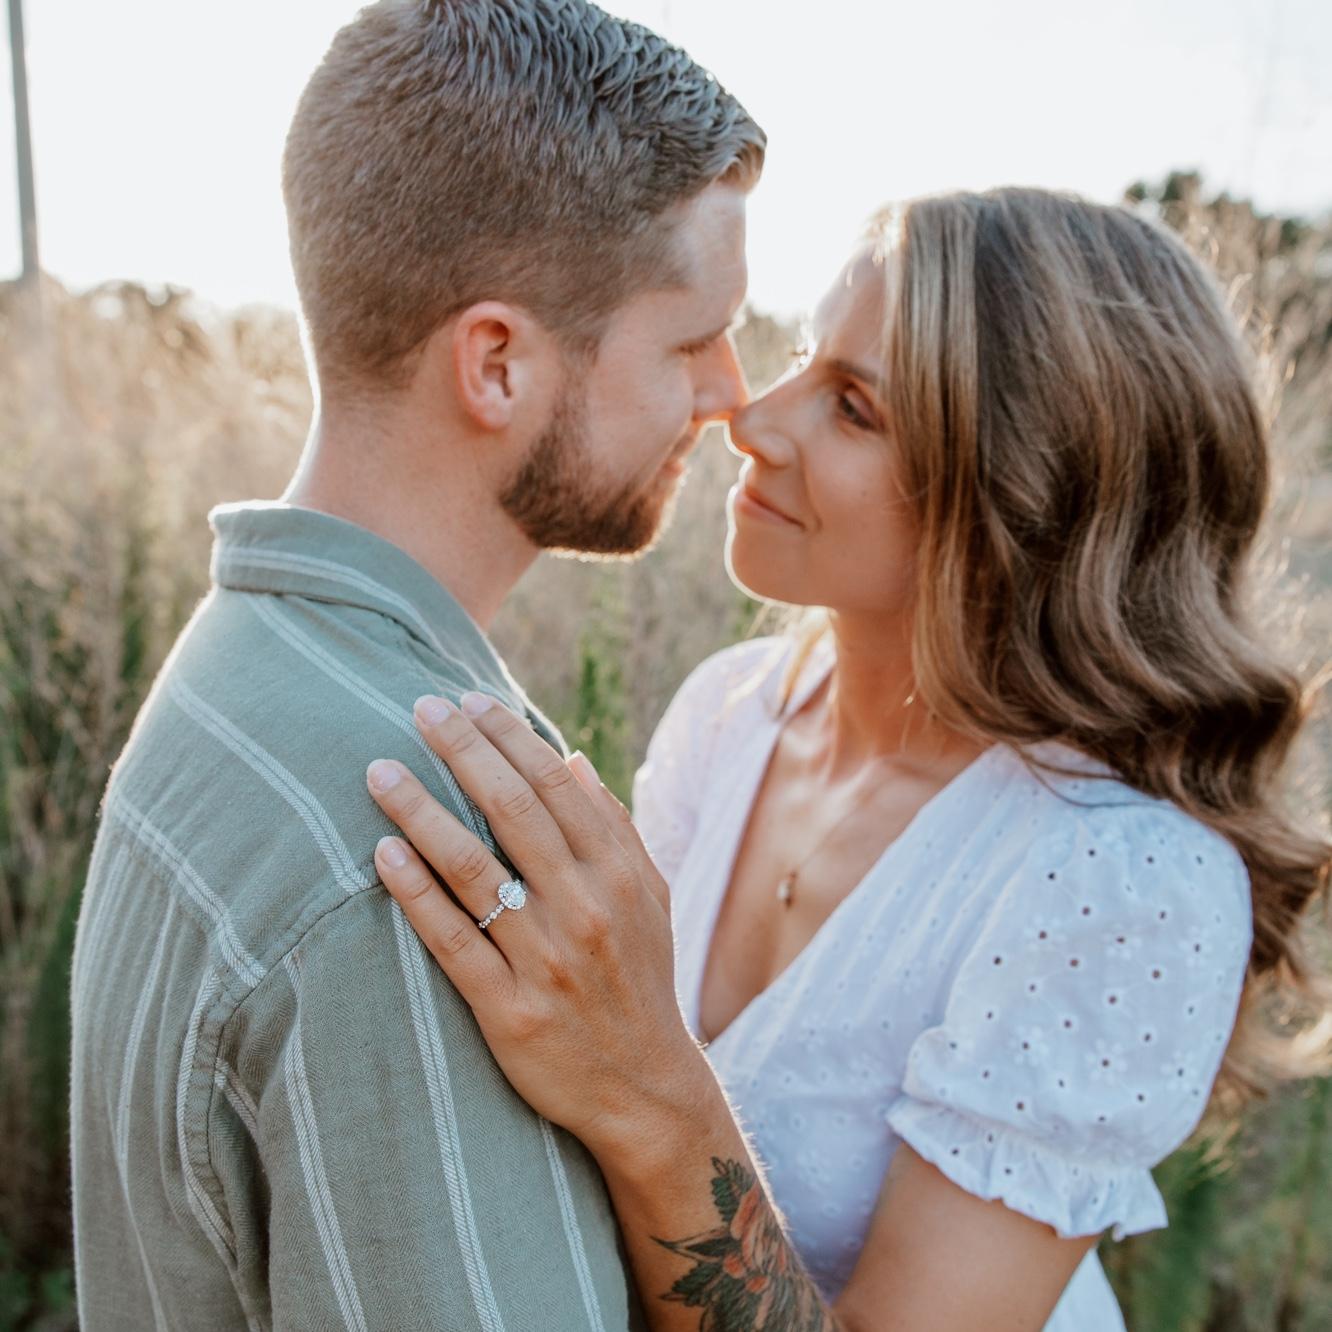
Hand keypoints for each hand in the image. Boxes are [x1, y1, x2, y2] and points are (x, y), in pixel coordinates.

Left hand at [365, 692, 707, 1158]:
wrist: (644, 1089)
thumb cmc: (639, 980)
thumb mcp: (650, 899)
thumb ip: (614, 828)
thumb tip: (573, 759)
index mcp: (617, 874)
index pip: (556, 785)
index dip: (510, 737)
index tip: (469, 701)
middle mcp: (584, 908)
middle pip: (513, 811)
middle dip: (463, 752)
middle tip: (419, 708)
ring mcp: (546, 960)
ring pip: (473, 869)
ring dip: (422, 812)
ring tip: (378, 770)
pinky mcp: (509, 1011)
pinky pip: (453, 941)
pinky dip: (416, 894)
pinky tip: (383, 853)